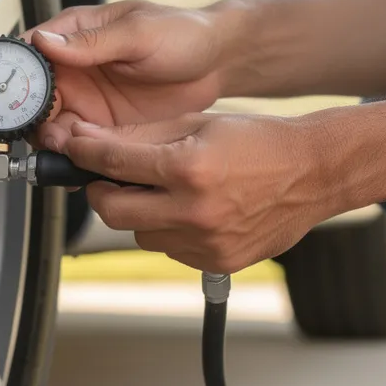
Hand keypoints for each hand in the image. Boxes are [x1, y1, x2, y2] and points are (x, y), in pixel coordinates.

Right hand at [0, 0, 232, 153]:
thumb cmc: (182, 33)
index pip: (21, 58)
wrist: (219, 62)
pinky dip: (72, 159)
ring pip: (47, 129)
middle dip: (11, 124)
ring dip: (47, 143)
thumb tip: (45, 40)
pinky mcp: (105, 128)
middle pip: (24, 100)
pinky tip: (79, 163)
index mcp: (72, 38)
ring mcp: (87, 102)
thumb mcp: (138, 32)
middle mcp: (73, 71)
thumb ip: (91, 42)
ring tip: (67, 147)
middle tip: (11, 141)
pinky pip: (77, 148)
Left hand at [61, 113, 336, 272]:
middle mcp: (195, 211)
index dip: (83, 153)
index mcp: (189, 168)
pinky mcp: (217, 262)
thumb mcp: (198, 123)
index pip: (112, 163)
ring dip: (140, 212)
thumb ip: (141, 137)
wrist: (313, 173)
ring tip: (168, 191)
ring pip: (140, 233)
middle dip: (101, 191)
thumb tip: (90, 142)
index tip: (73, 148)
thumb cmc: (259, 141)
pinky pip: (170, 249)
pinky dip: (169, 231)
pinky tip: (193, 210)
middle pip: (111, 212)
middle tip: (109, 177)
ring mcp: (206, 242)